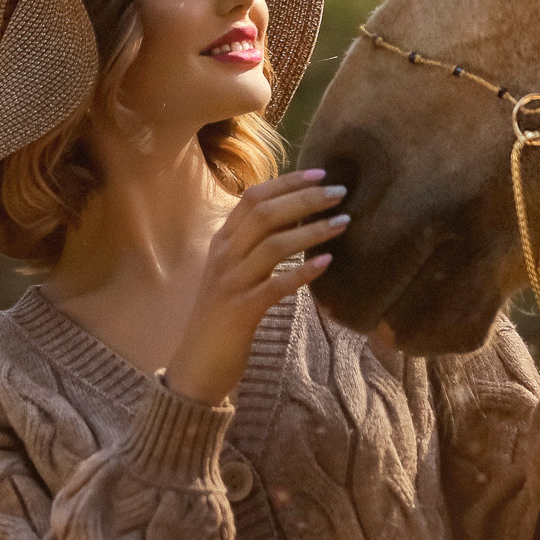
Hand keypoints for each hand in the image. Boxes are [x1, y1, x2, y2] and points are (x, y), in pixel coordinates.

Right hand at [164, 169, 348, 405]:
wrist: (196, 366)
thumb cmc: (221, 318)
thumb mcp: (233, 273)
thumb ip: (254, 246)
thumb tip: (294, 218)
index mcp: (222, 242)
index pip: (253, 197)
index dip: (287, 182)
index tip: (321, 173)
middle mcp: (224, 256)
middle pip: (265, 213)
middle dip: (304, 199)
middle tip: (340, 192)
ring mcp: (231, 283)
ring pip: (273, 245)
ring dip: (311, 230)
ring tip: (343, 224)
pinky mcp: (241, 311)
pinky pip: (275, 285)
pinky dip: (302, 272)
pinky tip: (326, 263)